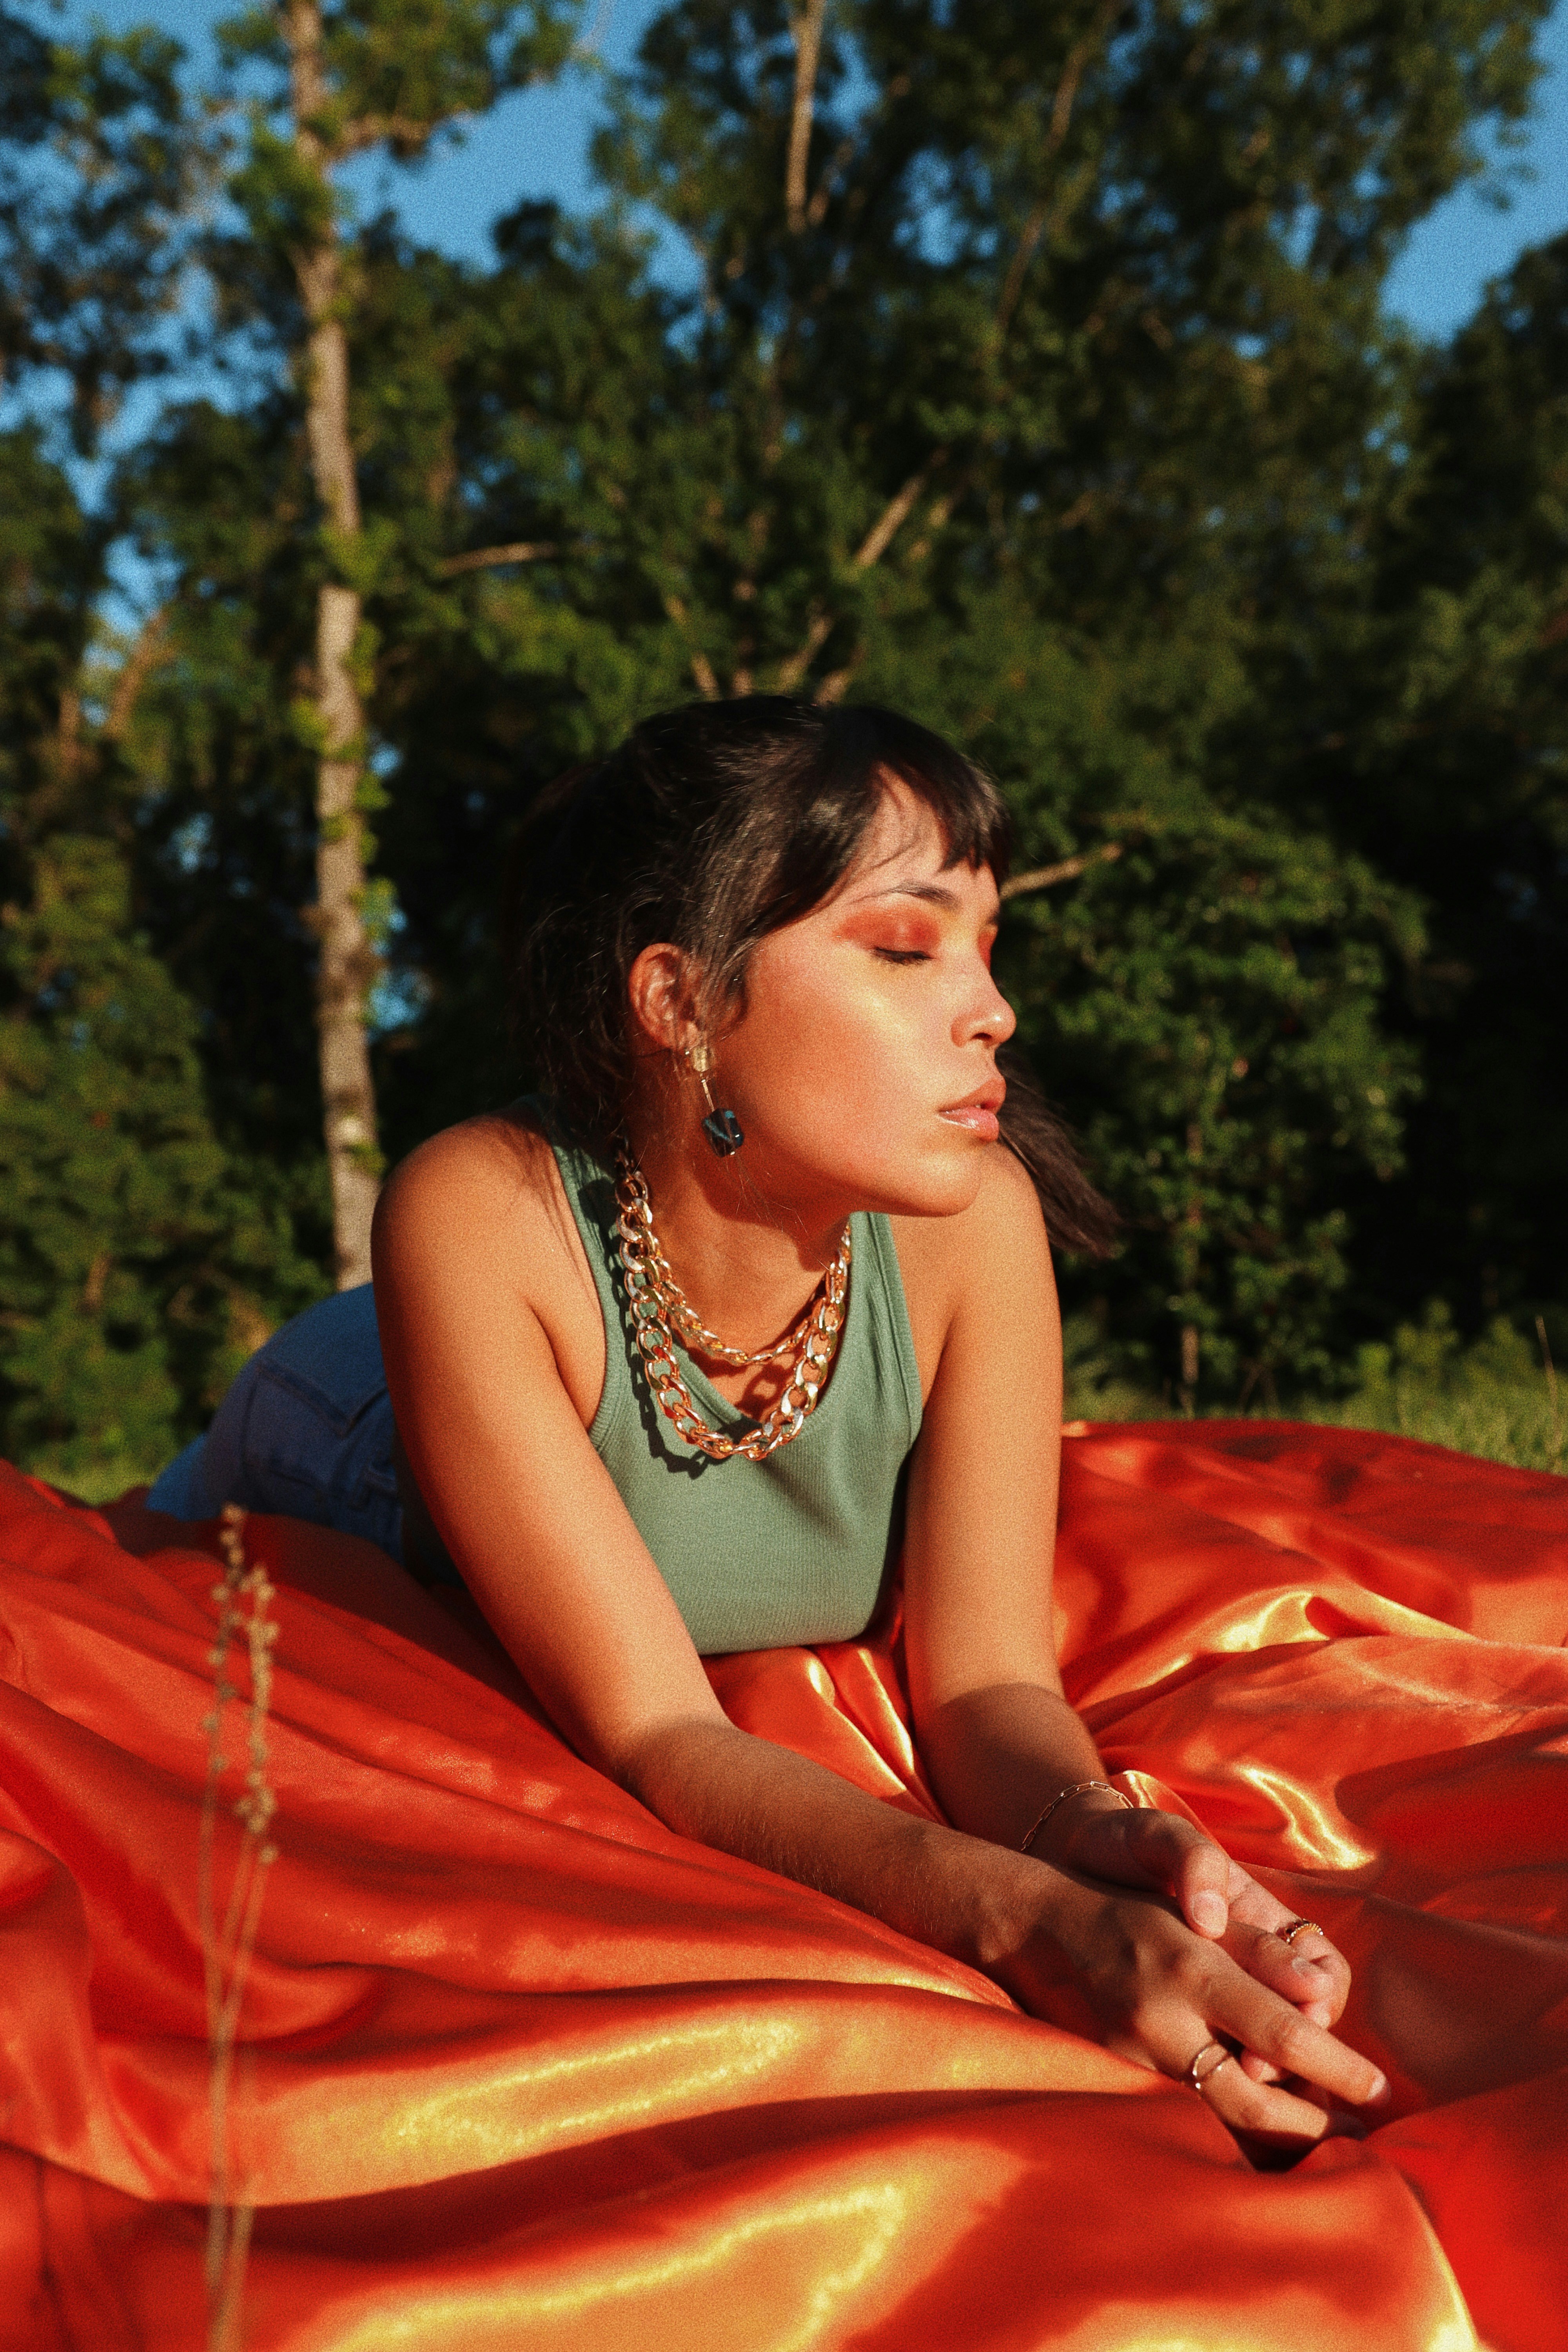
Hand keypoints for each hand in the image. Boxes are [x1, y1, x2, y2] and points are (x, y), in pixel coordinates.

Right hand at [1008, 1874, 1385, 2145]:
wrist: (1038, 1928)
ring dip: (1274, 2139)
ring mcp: (1132, 2062)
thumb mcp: (1200, 1921)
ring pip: (1219, 2127)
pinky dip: (1224, 2136)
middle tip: (1354, 2131)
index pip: (1285, 2036)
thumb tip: (1326, 2002)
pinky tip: (1253, 2136)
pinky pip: (1180, 2123)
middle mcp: (1163, 2024)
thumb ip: (1263, 1957)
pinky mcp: (1112, 2083)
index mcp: (1194, 1972)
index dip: (1340, 2069)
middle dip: (1313, 2126)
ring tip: (1314, 2136)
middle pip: (1255, 2106)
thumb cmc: (1135, 1916)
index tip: (1379, 2089)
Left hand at [1044, 1794, 1346, 2053]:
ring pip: (1263, 2048)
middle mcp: (1246, 1963)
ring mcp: (1214, 1990)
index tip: (1304, 2016)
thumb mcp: (1161, 1835)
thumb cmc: (1130, 1845)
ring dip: (1263, 2072)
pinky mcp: (1176, 2013)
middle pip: (1302, 2024)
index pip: (1325, 1973)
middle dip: (1296, 2054)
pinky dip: (1218, 2073)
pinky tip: (1199, 2086)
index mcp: (1260, 1918)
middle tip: (1258, 2068)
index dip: (1322, 2001)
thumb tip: (1212, 1920)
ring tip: (1238, 2079)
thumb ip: (1194, 1861)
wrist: (1075, 1860)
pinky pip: (1214, 2053)